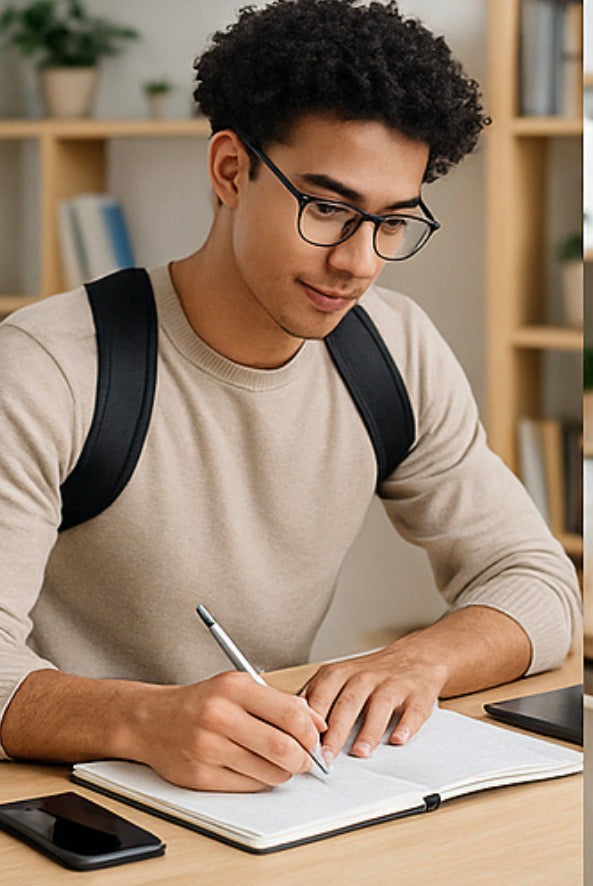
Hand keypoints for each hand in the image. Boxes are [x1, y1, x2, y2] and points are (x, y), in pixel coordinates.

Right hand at [130, 671, 326, 791]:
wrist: (152, 721)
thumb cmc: (201, 703)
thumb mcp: (237, 687)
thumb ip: (277, 701)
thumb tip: (316, 723)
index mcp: (233, 688)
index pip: (290, 713)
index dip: (311, 731)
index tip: (316, 737)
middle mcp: (220, 717)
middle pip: (283, 748)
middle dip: (304, 759)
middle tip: (306, 759)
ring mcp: (208, 748)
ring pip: (269, 772)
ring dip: (284, 772)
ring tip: (280, 763)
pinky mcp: (201, 776)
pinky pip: (248, 786)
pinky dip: (261, 781)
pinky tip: (256, 769)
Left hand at [299, 644, 447, 765]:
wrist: (415, 657)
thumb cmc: (370, 674)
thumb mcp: (338, 677)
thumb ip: (314, 697)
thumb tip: (285, 723)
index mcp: (340, 674)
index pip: (321, 695)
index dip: (310, 721)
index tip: (301, 744)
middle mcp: (365, 677)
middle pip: (347, 703)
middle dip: (335, 731)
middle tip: (325, 757)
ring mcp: (392, 685)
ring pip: (378, 706)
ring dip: (369, 730)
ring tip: (360, 752)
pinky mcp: (416, 695)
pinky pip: (412, 711)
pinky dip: (406, 726)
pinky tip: (398, 739)